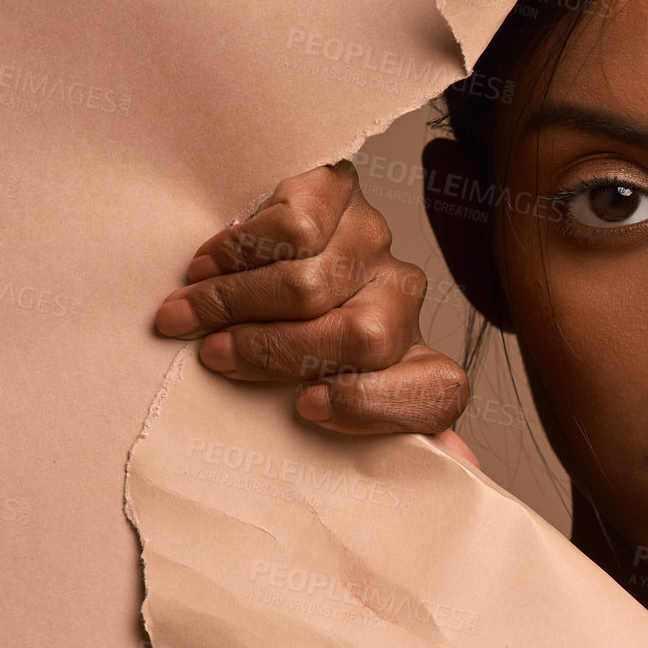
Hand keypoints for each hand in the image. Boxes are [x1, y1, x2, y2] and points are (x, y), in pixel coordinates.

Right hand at [154, 161, 472, 437]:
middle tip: (213, 354)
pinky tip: (208, 267)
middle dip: (272, 352)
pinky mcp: (339, 188)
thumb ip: (375, 426)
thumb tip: (457, 459)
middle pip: (361, 339)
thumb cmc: (271, 337)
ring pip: (311, 285)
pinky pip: (292, 228)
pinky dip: (236, 253)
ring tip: (190, 314)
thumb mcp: (310, 393)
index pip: (441, 391)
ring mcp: (373, 240)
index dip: (377, 407)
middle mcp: (401, 295)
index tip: (305, 406)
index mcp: (411, 356)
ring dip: (235, 303)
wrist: (245, 243)